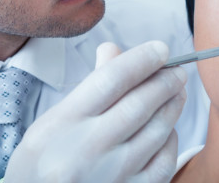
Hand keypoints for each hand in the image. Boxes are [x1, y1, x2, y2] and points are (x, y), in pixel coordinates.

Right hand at [5, 41, 186, 182]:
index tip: (161, 49)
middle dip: (165, 81)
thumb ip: (88, 88)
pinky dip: (169, 140)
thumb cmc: (41, 164)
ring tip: (176, 92)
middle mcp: (87, 150)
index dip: (142, 60)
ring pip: (156, 131)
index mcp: (62, 123)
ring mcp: (110, 175)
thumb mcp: (52, 121)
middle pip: (139, 104)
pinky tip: (168, 129)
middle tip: (177, 70)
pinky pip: (162, 163)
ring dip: (172, 106)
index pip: (112, 80)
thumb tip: (116, 51)